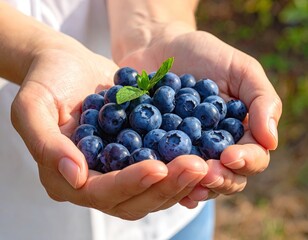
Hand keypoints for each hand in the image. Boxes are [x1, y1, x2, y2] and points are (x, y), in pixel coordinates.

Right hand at [10, 36, 209, 218]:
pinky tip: (202, 156)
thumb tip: (75, 176)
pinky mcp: (136, 155)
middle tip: (195, 166)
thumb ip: (46, 143)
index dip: (130, 183)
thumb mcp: (32, 106)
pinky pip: (162, 168)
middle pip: (134, 198)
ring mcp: (118, 170)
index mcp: (67, 178)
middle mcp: (96, 181)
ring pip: (153, 189)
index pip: (101, 192)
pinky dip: (180, 166)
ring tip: (203, 162)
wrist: (67, 64)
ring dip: (179, 180)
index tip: (157, 167)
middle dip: (165, 186)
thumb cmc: (46, 81)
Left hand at [116, 25, 281, 205]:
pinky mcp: (160, 151)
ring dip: (195, 185)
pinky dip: (167, 181)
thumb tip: (271, 141)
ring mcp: (188, 152)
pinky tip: (163, 184)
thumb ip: (261, 100)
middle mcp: (216, 148)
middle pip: (227, 176)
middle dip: (220, 179)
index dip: (246, 160)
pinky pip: (166, 172)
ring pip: (198, 180)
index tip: (230, 156)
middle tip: (208, 173)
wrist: (160, 48)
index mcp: (239, 132)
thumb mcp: (240, 69)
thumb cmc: (205, 55)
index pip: (252, 156)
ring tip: (188, 184)